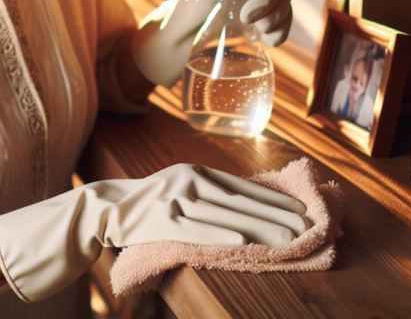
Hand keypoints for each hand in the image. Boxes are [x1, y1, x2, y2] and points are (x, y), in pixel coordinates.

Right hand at [0, 163, 309, 302]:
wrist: (101, 209)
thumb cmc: (147, 207)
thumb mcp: (180, 192)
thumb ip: (209, 196)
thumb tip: (248, 208)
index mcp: (196, 172)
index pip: (245, 186)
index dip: (274, 197)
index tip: (303, 209)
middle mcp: (189, 178)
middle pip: (243, 197)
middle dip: (278, 212)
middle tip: (310, 225)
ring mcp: (175, 197)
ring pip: (227, 211)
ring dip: (261, 224)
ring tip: (291, 237)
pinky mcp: (161, 218)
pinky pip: (198, 227)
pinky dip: (223, 231)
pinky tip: (245, 239)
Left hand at [131, 0, 292, 86]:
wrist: (185, 37)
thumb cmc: (192, 4)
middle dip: (270, 3)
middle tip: (246, 16)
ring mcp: (263, 8)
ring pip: (285, 8)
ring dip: (277, 18)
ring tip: (257, 28)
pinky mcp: (263, 28)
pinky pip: (283, 28)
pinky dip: (280, 34)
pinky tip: (268, 40)